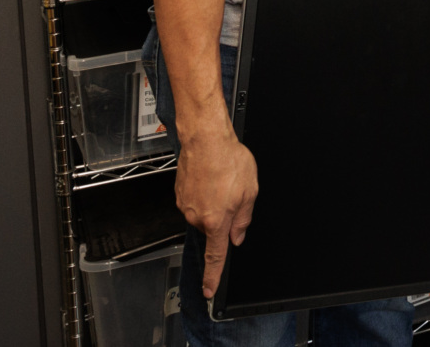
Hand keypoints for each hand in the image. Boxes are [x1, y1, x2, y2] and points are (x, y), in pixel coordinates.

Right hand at [174, 131, 257, 296]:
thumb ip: (244, 218)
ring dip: (214, 202)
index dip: (212, 276)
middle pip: (213, 228)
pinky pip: (195, 202)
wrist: (205, 140)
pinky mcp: (179, 195)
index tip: (209, 290)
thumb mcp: (250, 191)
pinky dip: (205, 193)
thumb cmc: (229, 161)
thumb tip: (238, 236)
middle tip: (233, 193)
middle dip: (223, 217)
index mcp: (216, 220)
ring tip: (223, 180)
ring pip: (204, 214)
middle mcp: (197, 217)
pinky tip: (212, 177)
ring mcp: (185, 206)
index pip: (215, 256)